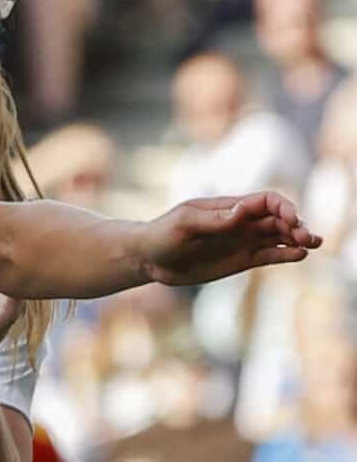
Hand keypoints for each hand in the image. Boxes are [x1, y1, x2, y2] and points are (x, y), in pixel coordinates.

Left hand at [141, 192, 318, 285]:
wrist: (148, 259)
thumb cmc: (162, 235)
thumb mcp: (184, 225)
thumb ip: (215, 220)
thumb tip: (244, 210)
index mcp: (229, 207)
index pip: (266, 201)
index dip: (283, 207)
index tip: (291, 219)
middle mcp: (241, 222)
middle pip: (279, 219)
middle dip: (296, 225)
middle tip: (307, 237)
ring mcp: (243, 241)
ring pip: (280, 236)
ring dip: (298, 239)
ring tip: (313, 244)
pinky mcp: (242, 260)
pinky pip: (270, 255)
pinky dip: (285, 254)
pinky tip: (299, 256)